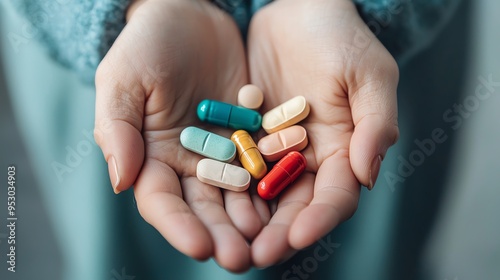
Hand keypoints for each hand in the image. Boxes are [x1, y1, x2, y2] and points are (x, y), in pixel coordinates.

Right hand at [94, 0, 267, 271]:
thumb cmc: (147, 45)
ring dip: (251, 219)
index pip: (161, 201)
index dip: (178, 226)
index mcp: (151, 156)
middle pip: (203, 206)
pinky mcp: (251, 134)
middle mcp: (187, 162)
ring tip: (267, 241)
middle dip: (220, 233)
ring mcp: (222, 150)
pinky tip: (288, 203)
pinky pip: (264, 162)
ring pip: (237, 193)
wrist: (189, 15)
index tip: (199, 247)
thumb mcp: (123, 80)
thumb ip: (118, 129)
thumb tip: (120, 182)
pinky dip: (274, 184)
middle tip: (241, 259)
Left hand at [247, 0, 398, 266]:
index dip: (319, 218)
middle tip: (253, 256)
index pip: (336, 195)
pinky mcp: (249, 132)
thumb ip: (375, 123)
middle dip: (277, 231)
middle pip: (295, 204)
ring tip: (227, 242)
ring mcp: (277, 147)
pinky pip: (236, 162)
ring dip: (246, 218)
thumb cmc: (341, 37)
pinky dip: (225, 184)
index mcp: (345, 149)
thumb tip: (368, 176)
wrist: (300, 7)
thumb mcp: (369, 74)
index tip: (297, 237)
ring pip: (262, 192)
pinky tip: (208, 201)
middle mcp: (310, 156)